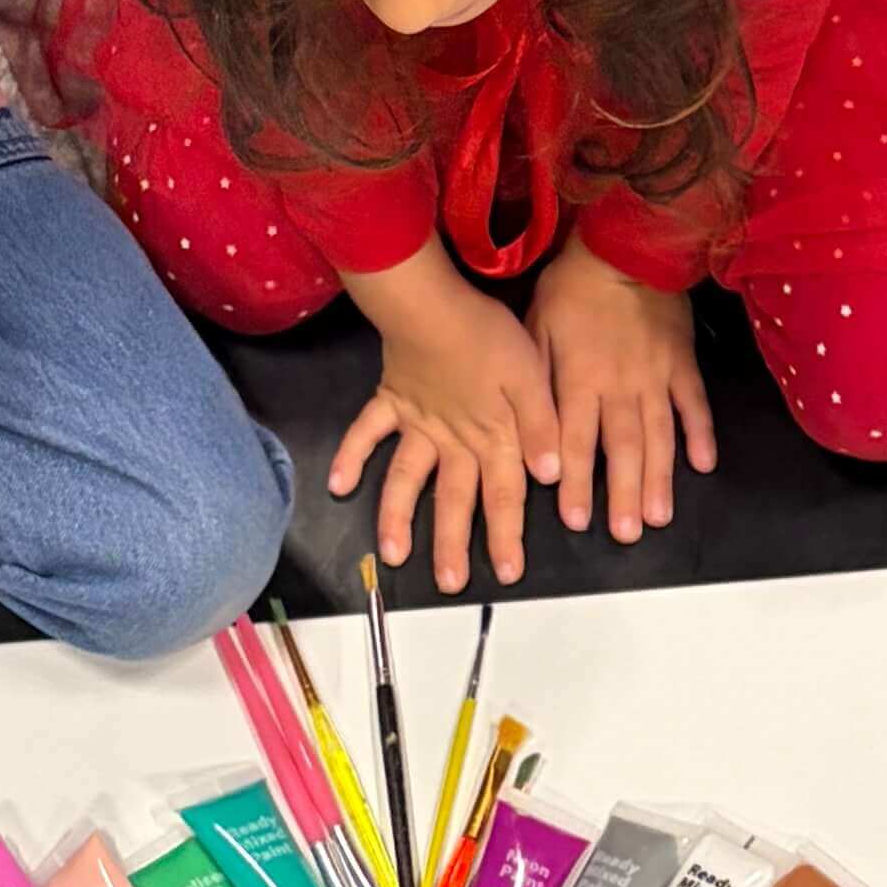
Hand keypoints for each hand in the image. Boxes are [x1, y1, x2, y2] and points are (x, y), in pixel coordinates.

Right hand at [326, 249, 561, 588]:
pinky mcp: (390, 399)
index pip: (503, 495)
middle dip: (453, 544)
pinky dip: (351, 456)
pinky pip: (366, 431)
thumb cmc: (488, 334)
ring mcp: (416, 423)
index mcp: (491, 437)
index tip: (506, 574)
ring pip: (406, 478)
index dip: (506, 535)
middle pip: (454, 500)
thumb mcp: (532, 376)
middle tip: (450, 584)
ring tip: (392, 555)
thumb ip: (542, 426)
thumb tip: (549, 476)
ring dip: (398, 517)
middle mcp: (452, 440)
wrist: (432, 302)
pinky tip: (337, 485)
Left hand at [533, 243, 715, 549]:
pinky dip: (700, 435)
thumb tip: (532, 435)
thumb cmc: (571, 288)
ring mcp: (656, 377)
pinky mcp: (682, 364)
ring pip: (659, 436)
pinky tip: (703, 466)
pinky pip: (694, 405)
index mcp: (580, 378)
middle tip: (626, 535)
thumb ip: (535, 384)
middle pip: (623, 449)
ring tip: (659, 517)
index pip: (576, 440)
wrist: (625, 246)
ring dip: (660, 479)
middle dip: (624, 494)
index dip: (576, 481)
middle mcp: (620, 386)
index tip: (576, 519)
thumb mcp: (536, 330)